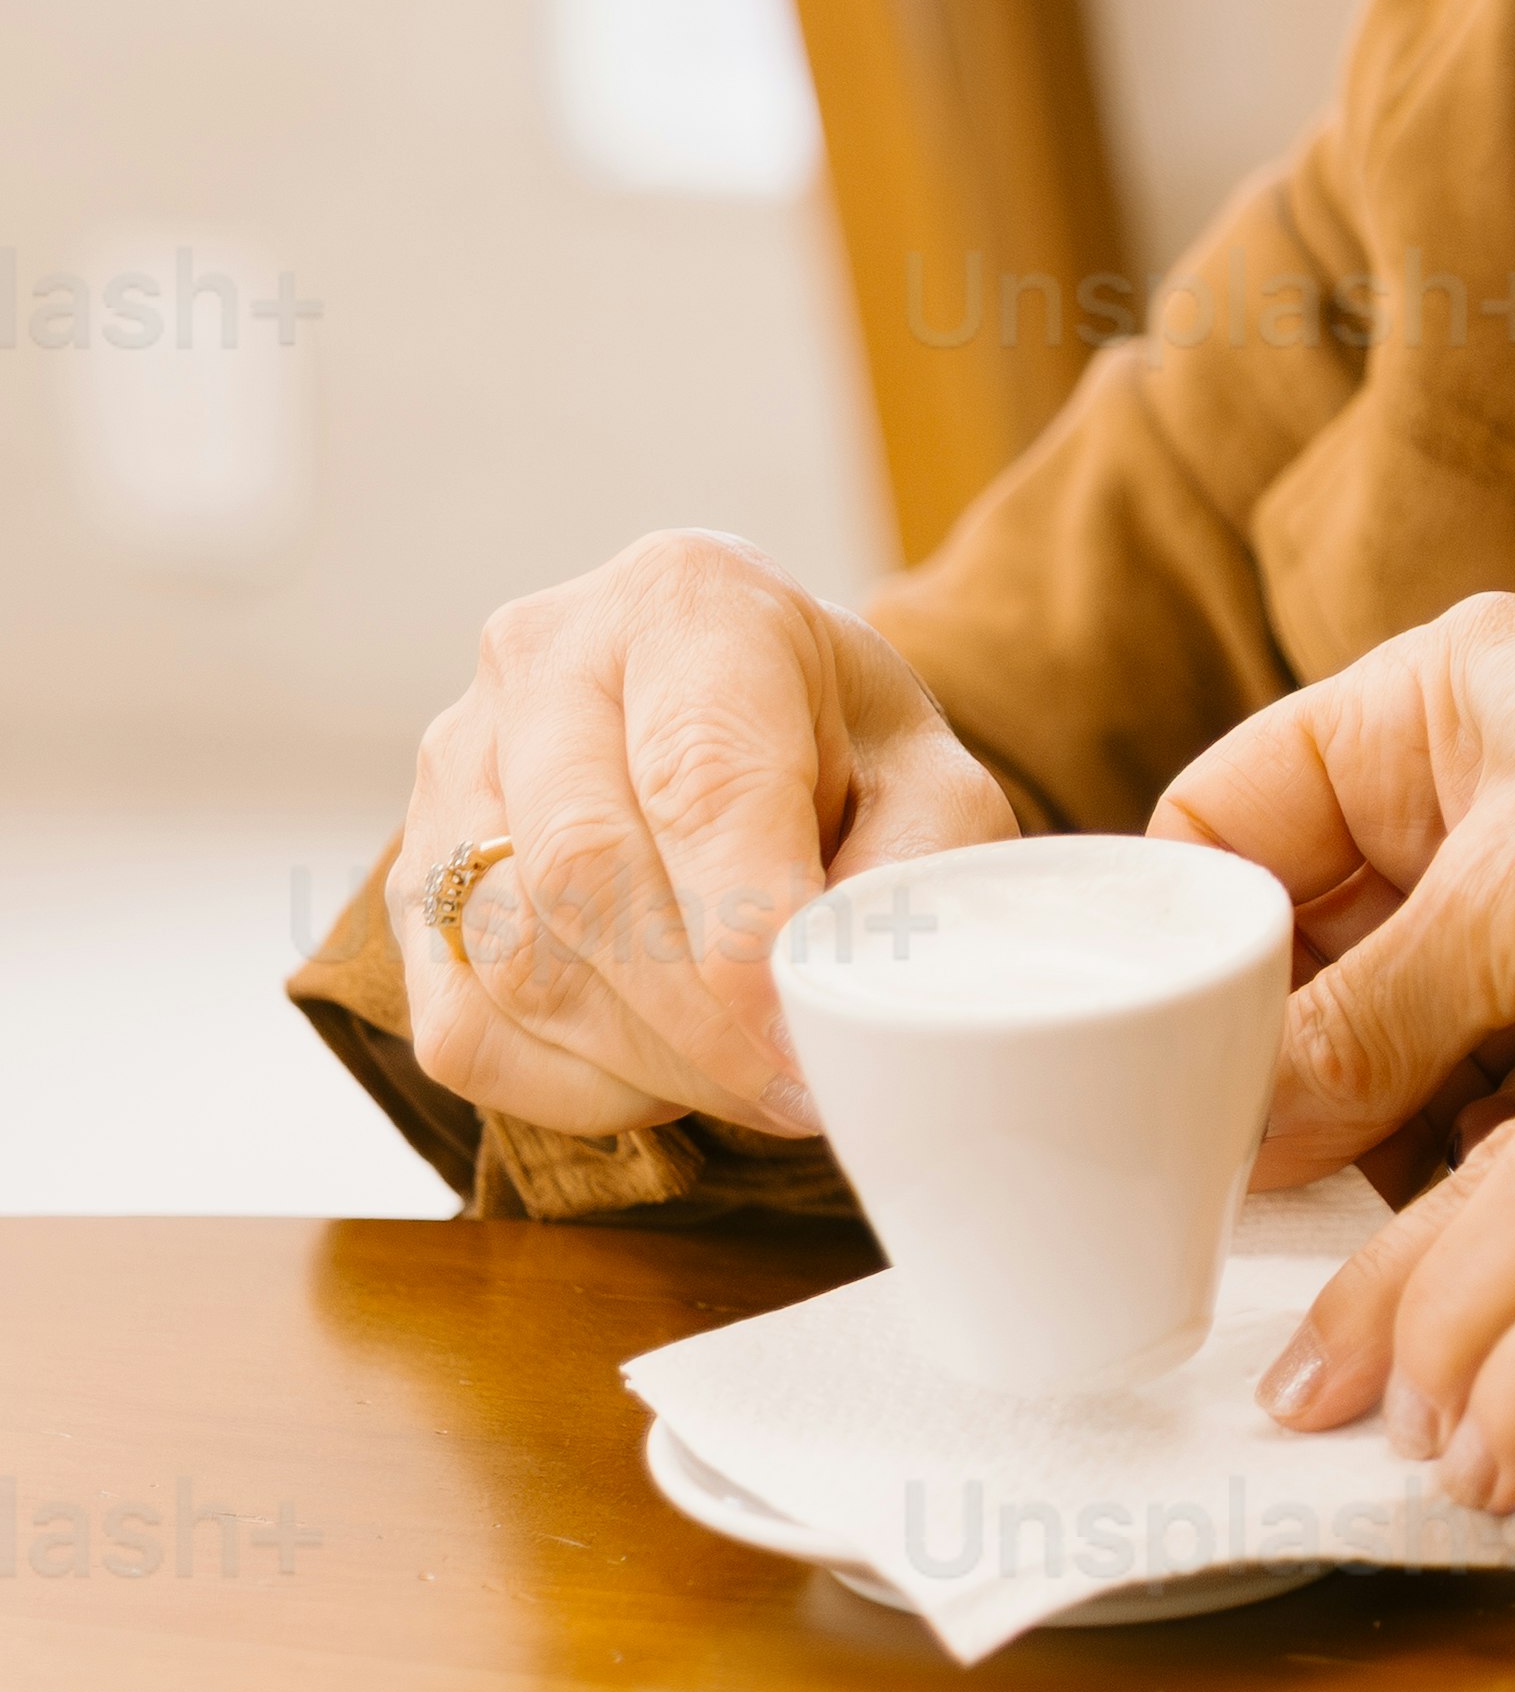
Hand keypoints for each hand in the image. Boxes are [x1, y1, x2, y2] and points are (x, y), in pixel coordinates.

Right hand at [391, 532, 1018, 1141]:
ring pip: (515, 960)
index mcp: (686, 602)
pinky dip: (572, 1087)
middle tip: (798, 1089)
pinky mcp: (411, 875)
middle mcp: (543, 659)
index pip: (697, 779)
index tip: (805, 1041)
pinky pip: (462, 1027)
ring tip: (750, 1078)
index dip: (748, 930)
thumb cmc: (840, 749)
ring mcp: (456, 765)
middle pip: (584, 875)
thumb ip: (918, 868)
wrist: (741, 721)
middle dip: (702, 1022)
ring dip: (648, 1061)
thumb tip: (852, 992)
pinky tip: (662, 1072)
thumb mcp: (927, 777)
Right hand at [1157, 607, 1514, 1181]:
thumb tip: (1231, 1131)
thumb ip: (1360, 1025)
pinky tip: (1448, 1214)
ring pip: (1408, 1032)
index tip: (1148, 1064)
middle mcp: (1482, 795)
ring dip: (1374, 1122)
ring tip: (1330, 1220)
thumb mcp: (1512, 910)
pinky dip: (1470, 1145)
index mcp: (1430, 707)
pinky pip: (1502, 1082)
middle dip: (1281, 1059)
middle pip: (1315, 947)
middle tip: (1232, 1178)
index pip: (1233, 821)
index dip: (1185, 939)